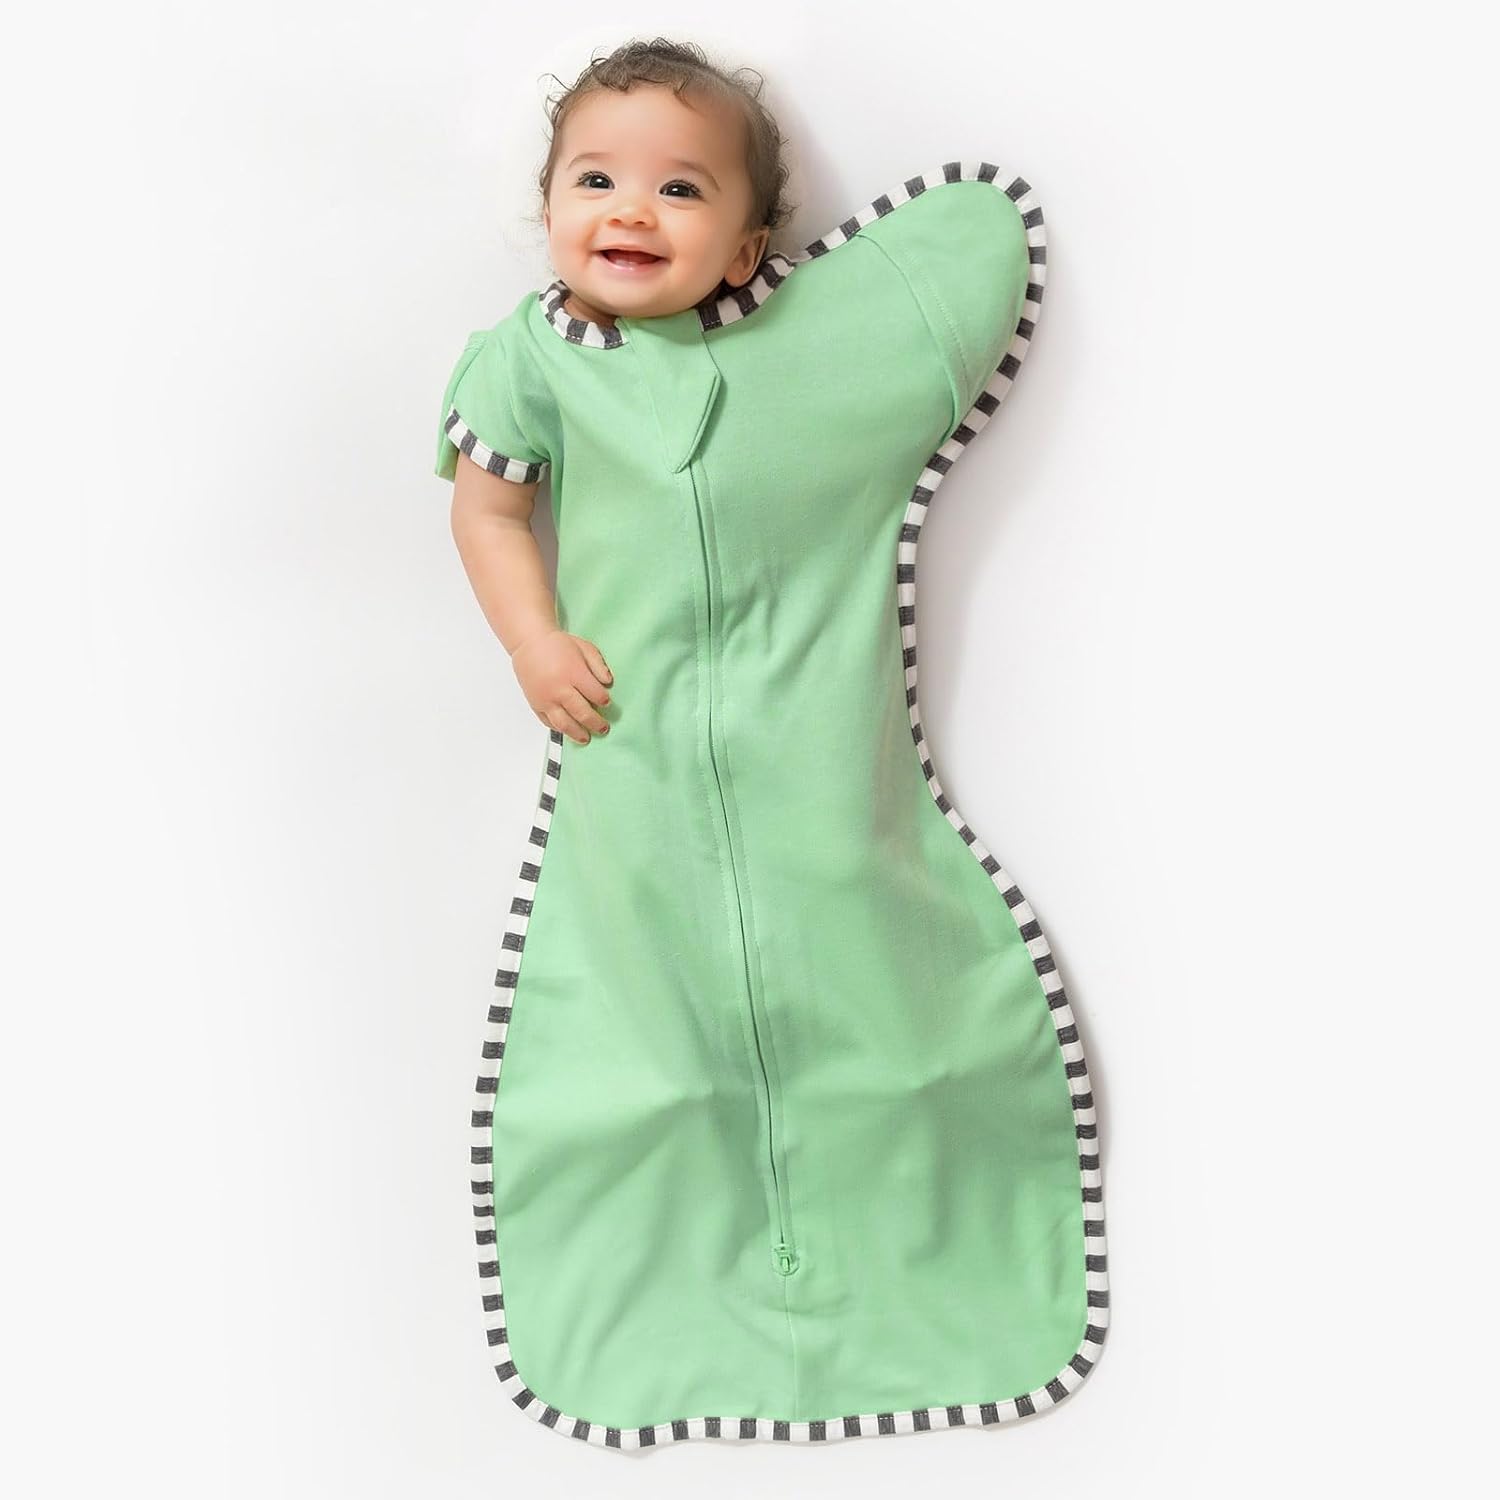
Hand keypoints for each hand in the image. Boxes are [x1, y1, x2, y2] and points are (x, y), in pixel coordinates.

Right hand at [512, 629, 613, 744]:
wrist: (529, 643)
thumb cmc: (558, 645)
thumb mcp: (584, 647)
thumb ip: (599, 665)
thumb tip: (609, 682)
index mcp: (574, 673)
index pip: (596, 695)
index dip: (604, 700)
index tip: (606, 702)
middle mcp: (559, 689)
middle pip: (582, 713)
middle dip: (596, 723)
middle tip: (604, 728)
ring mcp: (546, 699)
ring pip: (564, 724)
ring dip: (577, 733)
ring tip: (586, 738)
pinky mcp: (536, 704)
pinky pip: (548, 722)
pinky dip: (559, 729)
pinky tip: (568, 730)